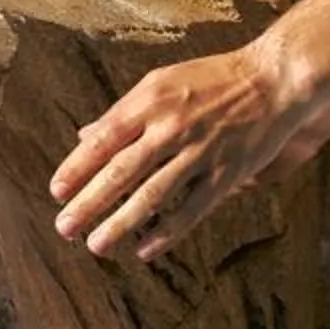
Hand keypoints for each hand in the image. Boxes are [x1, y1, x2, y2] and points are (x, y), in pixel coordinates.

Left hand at [50, 44, 314, 261]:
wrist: (273, 79)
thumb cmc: (210, 79)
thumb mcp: (160, 82)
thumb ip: (122, 112)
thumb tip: (85, 136)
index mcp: (149, 102)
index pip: (102, 140)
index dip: (76, 169)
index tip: (56, 193)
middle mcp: (171, 127)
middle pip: (121, 172)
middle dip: (89, 203)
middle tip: (64, 228)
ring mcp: (200, 152)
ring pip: (153, 195)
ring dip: (121, 224)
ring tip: (96, 245)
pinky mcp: (227, 173)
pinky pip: (192, 209)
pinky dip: (166, 232)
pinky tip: (144, 249)